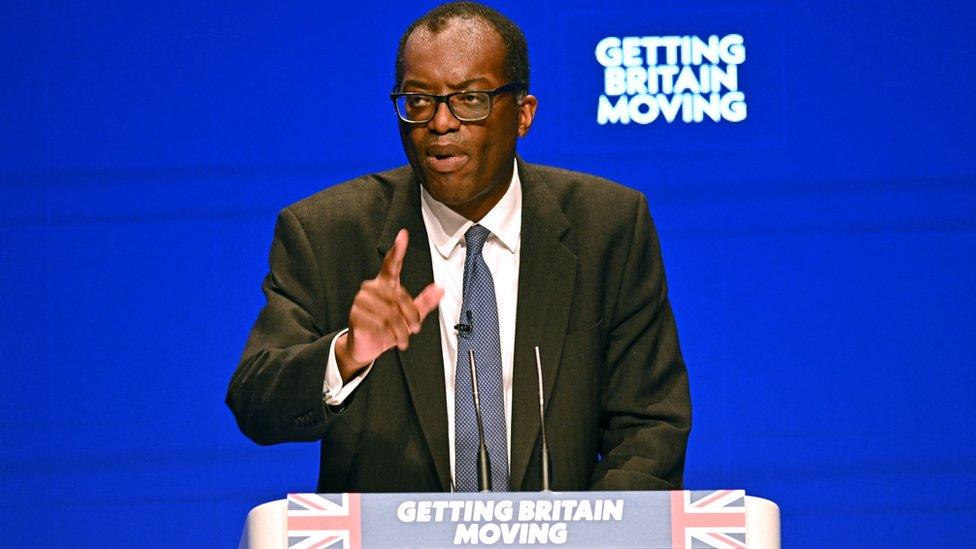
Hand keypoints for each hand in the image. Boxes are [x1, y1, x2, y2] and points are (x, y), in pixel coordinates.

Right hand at [336, 229, 442, 379]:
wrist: (366, 346)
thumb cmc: (387, 328)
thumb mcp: (410, 317)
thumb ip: (425, 302)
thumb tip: (440, 289)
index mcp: (385, 284)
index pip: (391, 264)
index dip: (398, 250)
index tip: (403, 235)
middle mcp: (372, 288)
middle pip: (400, 297)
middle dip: (411, 316)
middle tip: (414, 328)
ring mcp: (362, 300)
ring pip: (391, 313)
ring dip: (401, 330)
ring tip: (402, 338)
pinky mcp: (356, 315)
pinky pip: (380, 324)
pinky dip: (390, 335)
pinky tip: (390, 339)